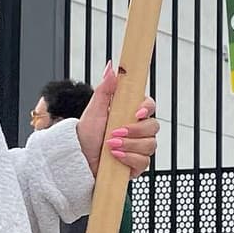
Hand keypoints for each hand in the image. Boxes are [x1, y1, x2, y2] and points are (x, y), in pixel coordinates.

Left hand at [76, 61, 159, 176]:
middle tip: (115, 133)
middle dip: (134, 131)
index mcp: (130, 113)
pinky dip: (129, 159)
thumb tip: (112, 67)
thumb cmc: (87, 134)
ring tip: (111, 146)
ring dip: (129, 145)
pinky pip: (143, 162)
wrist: (79, 158)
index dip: (147, 109)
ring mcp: (139, 147)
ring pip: (150, 145)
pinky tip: (116, 157)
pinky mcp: (137, 164)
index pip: (150, 106)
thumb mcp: (95, 109)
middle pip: (153, 126)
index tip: (136, 113)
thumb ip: (105, 89)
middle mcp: (138, 130)